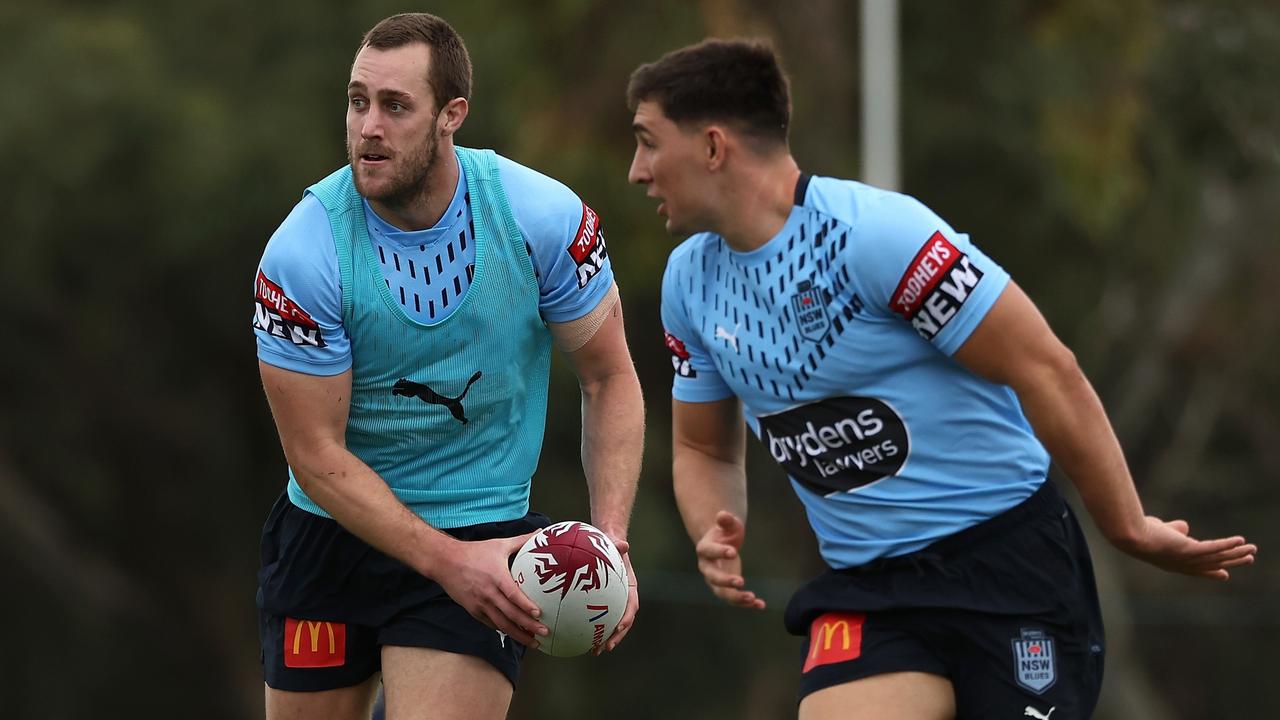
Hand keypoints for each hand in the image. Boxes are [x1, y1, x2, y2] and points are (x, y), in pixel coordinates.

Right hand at [434, 532, 549, 646]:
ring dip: (518, 634)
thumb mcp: (499, 544)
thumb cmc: (474, 552)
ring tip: (532, 642)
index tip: (539, 614)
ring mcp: (480, 604)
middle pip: (510, 614)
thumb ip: (522, 541)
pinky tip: (514, 634)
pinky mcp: (473, 610)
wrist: (445, 562)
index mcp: (496, 577)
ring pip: (501, 624)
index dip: (525, 606)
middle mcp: (488, 593)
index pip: (513, 594)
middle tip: (544, 633)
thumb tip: (541, 533)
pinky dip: (503, 630)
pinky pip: (490, 624)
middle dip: (528, 626)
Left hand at [595, 539, 638, 654]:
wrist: (606, 544)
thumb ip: (618, 545)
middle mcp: (623, 598)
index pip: (631, 604)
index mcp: (629, 587)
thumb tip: (624, 544)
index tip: (619, 626)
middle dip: (616, 636)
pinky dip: (591, 629)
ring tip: (593, 651)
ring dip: (605, 639)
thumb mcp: (613, 543)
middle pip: (623, 621)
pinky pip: (598, 619)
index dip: (627, 617)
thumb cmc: (610, 544)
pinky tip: (579, 638)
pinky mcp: (601, 604)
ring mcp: (613, 603)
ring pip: (611, 624)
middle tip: (605, 647)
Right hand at [695, 511, 765, 608]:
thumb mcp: (728, 524)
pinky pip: (734, 599)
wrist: (722, 545)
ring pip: (722, 593)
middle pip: (713, 578)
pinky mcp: (727, 588)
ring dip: (736, 597)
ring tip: (752, 598)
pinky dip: (746, 603)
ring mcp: (716, 580)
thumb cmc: (725, 533)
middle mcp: (707, 568)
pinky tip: (761, 604)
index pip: (710, 551)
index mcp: (705, 549)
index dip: (720, 552)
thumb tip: (722, 514)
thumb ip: (726, 520)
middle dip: (725, 581)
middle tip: (741, 582)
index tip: (734, 552)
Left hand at [1115, 516, 1256, 579]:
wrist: (1131, 535)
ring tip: (1252, 550)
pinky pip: (1213, 548)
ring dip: (1236, 553)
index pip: (1197, 569)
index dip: (1211, 571)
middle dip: (1232, 562)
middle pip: (1213, 564)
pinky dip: (1228, 545)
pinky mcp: (1189, 549)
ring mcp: (1187, 558)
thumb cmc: (1141, 532)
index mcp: (1175, 562)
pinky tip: (1240, 540)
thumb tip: (1184, 527)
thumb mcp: (1162, 532)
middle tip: (1248, 560)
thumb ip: (1174, 531)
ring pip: (1218, 557)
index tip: (1224, 574)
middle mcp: (1183, 564)